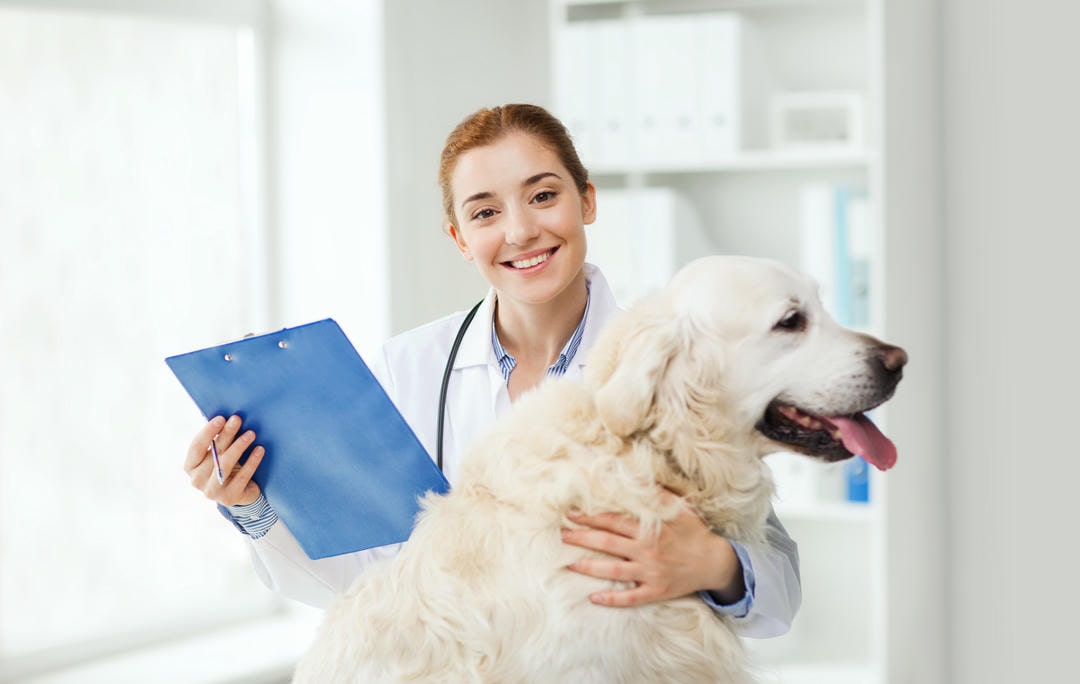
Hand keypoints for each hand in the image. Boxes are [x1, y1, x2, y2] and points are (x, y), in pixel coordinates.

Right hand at [183, 415, 264, 506]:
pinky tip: (259, 450)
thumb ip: (217, 439)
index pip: (196, 446)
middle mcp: (196, 480)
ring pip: (225, 465)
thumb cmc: (227, 466)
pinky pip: (242, 476)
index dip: (208, 432)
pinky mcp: (228, 498)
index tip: (221, 418)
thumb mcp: (219, 453)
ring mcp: (211, 491)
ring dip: (239, 446)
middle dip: (227, 434)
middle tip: (238, 419)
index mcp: (190, 466)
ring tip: (251, 434)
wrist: (240, 492)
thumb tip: (227, 418)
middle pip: (214, 453)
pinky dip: (252, 462)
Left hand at [561, 489, 743, 607]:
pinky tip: (593, 598)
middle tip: (562, 535)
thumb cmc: (695, 533)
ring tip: (570, 564)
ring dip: (590, 567)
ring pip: (614, 571)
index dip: (592, 517)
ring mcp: (650, 573)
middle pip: (608, 543)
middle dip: (583, 538)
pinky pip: (630, 598)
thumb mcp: (681, 509)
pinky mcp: (656, 591)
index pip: (614, 522)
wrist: (714, 562)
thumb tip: (639, 478)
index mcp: (650, 529)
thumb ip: (659, 495)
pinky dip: (612, 599)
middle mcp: (647, 551)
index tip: (573, 513)